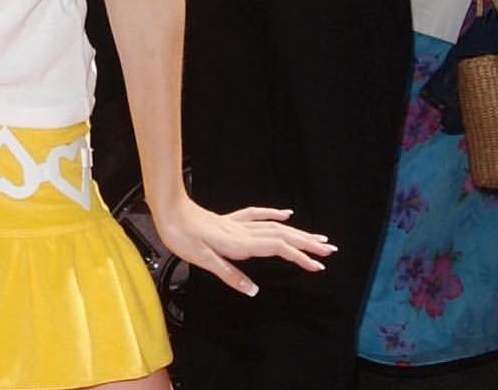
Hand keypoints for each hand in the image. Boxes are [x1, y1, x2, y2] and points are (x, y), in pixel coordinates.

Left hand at [153, 195, 336, 297]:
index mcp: (239, 243)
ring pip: (274, 226)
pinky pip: (256, 215)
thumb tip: (253, 290)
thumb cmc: (181, 234)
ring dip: (297, 231)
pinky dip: (273, 214)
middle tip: (329, 249)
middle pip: (282, 235)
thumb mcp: (202, 259)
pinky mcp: (228, 219)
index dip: (299, 256)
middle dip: (307, 243)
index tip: (318, 266)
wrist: (167, 207)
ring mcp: (236, 223)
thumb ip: (229, 274)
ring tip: (316, 237)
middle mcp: (242, 231)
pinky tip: (284, 213)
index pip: (277, 248)